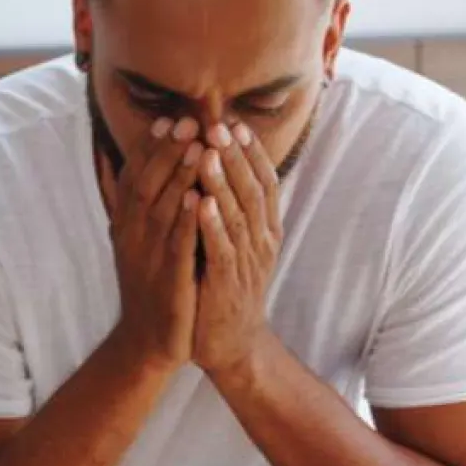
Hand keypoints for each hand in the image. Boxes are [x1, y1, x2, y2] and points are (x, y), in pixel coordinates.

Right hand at [98, 117, 204, 370]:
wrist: (149, 340)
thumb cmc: (149, 285)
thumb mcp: (133, 240)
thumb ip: (129, 202)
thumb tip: (117, 162)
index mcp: (125, 224)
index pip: (133, 177)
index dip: (148, 148)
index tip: (165, 119)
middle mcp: (131, 235)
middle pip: (146, 184)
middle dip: (166, 151)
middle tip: (186, 121)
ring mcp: (147, 256)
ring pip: (161, 208)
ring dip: (178, 176)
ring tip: (198, 147)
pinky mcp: (167, 277)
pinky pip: (176, 244)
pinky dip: (185, 220)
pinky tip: (198, 197)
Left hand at [194, 122, 281, 375]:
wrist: (228, 343)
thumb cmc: (223, 286)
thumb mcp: (231, 243)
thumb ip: (229, 208)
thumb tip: (216, 165)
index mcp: (263, 229)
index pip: (263, 182)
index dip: (251, 152)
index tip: (235, 122)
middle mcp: (261, 241)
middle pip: (253, 190)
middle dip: (236, 156)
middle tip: (220, 125)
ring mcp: (247, 263)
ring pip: (238, 215)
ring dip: (224, 182)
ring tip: (210, 152)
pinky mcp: (227, 283)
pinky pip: (221, 250)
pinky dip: (212, 225)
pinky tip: (201, 204)